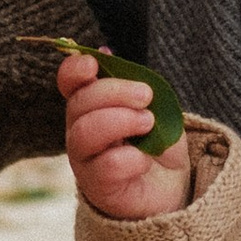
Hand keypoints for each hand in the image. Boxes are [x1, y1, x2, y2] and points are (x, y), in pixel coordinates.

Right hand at [58, 52, 188, 219]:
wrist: (172, 189)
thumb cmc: (157, 143)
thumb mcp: (151, 106)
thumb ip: (130, 84)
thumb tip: (106, 51)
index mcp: (91, 107)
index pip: (69, 83)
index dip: (74, 70)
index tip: (92, 64)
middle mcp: (80, 131)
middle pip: (79, 104)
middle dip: (113, 92)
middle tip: (145, 95)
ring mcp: (85, 161)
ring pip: (84, 133)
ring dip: (120, 121)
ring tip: (148, 123)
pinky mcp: (99, 188)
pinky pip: (106, 166)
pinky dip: (130, 158)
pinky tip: (144, 160)